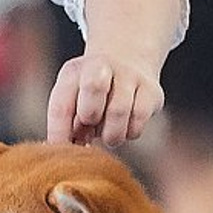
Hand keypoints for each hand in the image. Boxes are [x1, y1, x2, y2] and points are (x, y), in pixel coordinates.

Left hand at [46, 53, 163, 147]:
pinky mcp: (152, 90)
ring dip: (111, 134)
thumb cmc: (91, 94)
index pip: (61, 104)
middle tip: (91, 125)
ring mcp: (129, 75)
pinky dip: (130, 132)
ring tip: (108, 133)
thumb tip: (67, 150)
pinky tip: (126, 126)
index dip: (60, 133)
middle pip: (94, 86)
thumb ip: (67, 126)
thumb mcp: (73, 102)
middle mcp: (101, 66)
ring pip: (119, 111)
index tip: (63, 151)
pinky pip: (139, 121)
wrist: (128, 61)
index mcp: (74, 72)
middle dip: (90, 116)